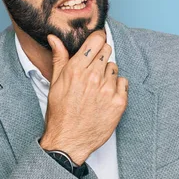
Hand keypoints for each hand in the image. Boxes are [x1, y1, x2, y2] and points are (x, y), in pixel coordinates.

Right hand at [39, 29, 128, 164]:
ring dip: (108, 74)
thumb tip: (54, 37)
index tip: (97, 43)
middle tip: (93, 70)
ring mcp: (108, 90)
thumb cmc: (60, 113)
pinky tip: (106, 96)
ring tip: (97, 87)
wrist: (69, 141)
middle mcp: (93, 77)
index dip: (98, 39)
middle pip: (107, 51)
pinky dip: (117, 87)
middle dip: (101, 56)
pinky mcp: (119, 102)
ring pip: (114, 67)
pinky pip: (124, 82)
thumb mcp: (55, 83)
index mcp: (76, 69)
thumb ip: (59, 58)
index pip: (96, 40)